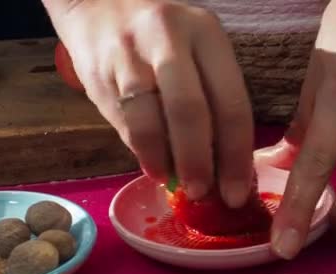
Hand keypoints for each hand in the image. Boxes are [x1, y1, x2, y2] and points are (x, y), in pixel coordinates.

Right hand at [43, 0, 254, 206]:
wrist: (100, 4)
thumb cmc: (162, 37)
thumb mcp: (196, 51)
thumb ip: (210, 99)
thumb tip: (222, 167)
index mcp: (207, 33)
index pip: (231, 102)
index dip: (236, 156)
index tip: (237, 192)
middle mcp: (169, 38)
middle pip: (190, 112)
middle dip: (199, 162)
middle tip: (202, 193)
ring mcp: (129, 53)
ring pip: (150, 120)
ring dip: (164, 162)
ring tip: (174, 182)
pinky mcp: (99, 71)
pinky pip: (124, 122)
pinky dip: (141, 151)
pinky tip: (152, 165)